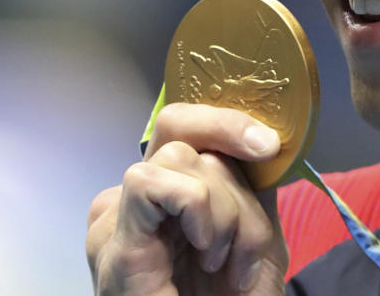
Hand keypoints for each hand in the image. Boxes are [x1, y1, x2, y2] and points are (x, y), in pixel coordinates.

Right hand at [86, 104, 289, 294]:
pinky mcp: (111, 244)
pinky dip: (194, 206)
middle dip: (232, 171)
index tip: (268, 144)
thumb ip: (251, 185)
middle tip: (249, 223)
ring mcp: (116, 221)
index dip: (225, 120)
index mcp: (166, 195)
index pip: (182, 125)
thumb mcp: (256, 234)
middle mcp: (133, 202)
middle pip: (181, 133)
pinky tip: (206, 249)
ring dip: (226, 208)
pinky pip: (150, 183)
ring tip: (226, 260)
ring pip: (179, 158)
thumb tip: (263, 137)